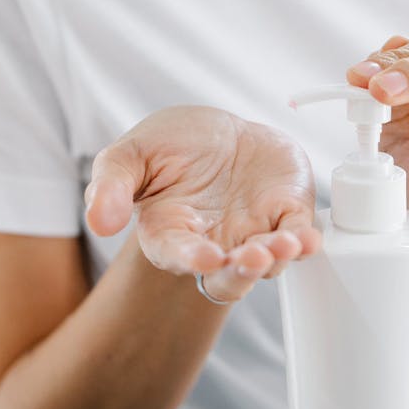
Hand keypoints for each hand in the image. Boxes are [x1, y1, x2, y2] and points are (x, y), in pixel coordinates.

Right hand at [83, 106, 320, 303]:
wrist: (219, 130)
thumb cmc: (172, 146)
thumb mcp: (131, 154)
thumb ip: (111, 186)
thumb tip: (99, 222)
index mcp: (172, 233)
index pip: (179, 255)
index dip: (192, 259)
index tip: (205, 256)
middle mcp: (215, 243)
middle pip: (229, 277)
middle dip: (242, 273)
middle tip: (252, 258)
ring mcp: (253, 233)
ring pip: (268, 262)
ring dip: (278, 257)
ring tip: (285, 244)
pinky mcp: (286, 213)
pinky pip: (299, 235)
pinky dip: (306, 240)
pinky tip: (309, 238)